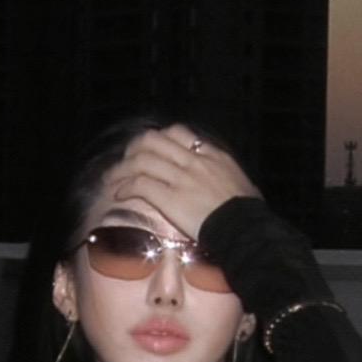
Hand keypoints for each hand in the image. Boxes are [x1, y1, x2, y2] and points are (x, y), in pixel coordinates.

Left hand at [105, 123, 256, 243]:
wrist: (245, 229)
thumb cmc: (248, 213)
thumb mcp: (242, 183)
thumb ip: (226, 176)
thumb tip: (228, 181)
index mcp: (211, 155)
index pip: (178, 133)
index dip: (158, 139)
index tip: (149, 149)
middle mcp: (193, 161)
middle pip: (153, 141)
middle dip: (134, 148)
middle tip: (125, 161)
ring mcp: (181, 178)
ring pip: (141, 161)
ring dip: (122, 169)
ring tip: (112, 179)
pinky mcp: (170, 198)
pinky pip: (140, 185)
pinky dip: (125, 187)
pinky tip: (119, 195)